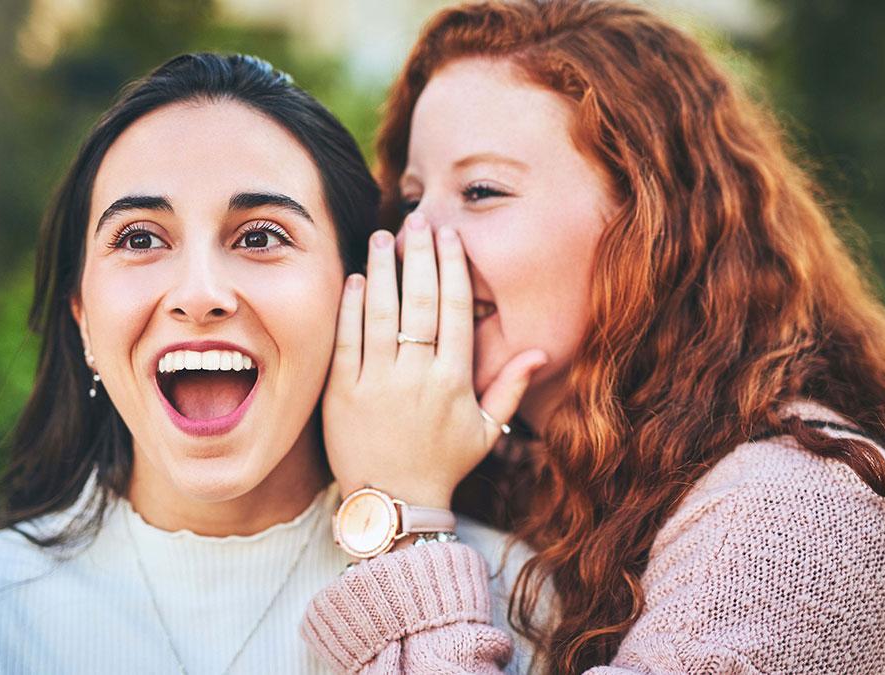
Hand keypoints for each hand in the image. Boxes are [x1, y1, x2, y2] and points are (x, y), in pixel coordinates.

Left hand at [322, 213, 547, 508]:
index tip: (448, 235)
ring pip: (382, 313)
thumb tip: (541, 352)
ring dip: (383, 270)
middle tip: (416, 220)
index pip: (456, 309)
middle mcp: (417, 376)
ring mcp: (377, 383)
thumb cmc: (442, 465)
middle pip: (421, 301)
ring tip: (382, 238)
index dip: (452, 267)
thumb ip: (510, 388)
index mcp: (454, 380)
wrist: (394, 503)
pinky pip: (347, 340)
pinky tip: (354, 279)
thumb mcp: (485, 431)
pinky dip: (351, 307)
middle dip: (419, 255)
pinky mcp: (343, 393)